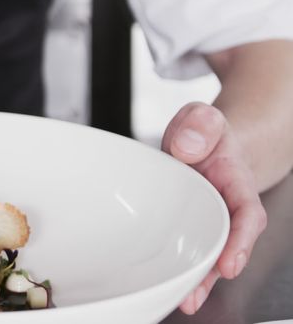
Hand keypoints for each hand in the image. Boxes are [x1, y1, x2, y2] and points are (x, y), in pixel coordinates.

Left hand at [161, 102, 267, 313]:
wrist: (204, 143)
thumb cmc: (203, 136)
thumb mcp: (202, 119)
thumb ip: (199, 125)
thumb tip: (187, 146)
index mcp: (235, 182)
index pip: (246, 213)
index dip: (240, 240)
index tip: (230, 262)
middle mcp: (225, 208)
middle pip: (227, 243)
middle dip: (215, 270)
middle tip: (196, 291)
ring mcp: (208, 222)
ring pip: (209, 255)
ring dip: (199, 280)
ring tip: (185, 300)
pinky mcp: (190, 229)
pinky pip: (190, 252)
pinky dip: (184, 272)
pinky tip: (172, 291)